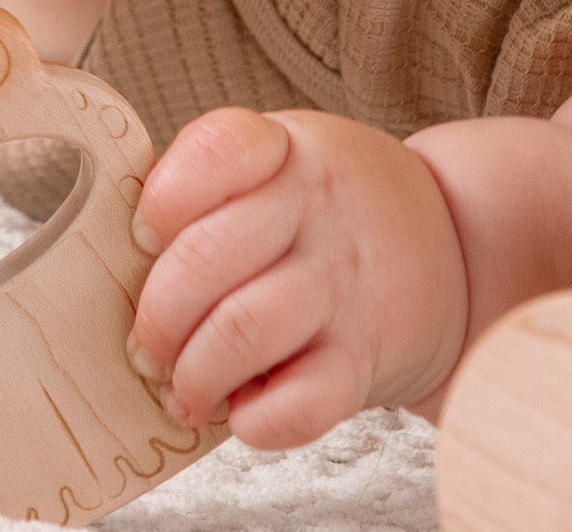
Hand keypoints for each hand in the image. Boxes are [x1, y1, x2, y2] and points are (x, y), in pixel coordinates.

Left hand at [125, 107, 467, 449]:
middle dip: (155, 314)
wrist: (454, 239)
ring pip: (243, 331)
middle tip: (143, 345)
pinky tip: (239, 412)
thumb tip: (117, 249)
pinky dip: (255, 420)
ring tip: (180, 388)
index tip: (143, 234)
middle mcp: (317, 212)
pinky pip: (301, 403)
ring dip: (192, 373)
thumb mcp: (277, 159)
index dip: (164, 198)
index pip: (217, 151)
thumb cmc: (326, 204)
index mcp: (283, 151)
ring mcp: (346, 285)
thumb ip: (205, 188)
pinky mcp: (368, 359)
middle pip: (207, 258)